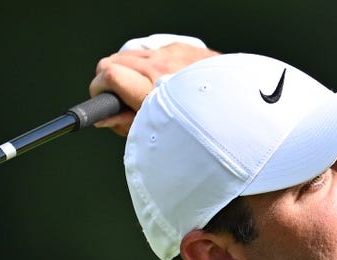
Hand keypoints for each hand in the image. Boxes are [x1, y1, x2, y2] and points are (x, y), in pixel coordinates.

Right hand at [89, 34, 217, 135]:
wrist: (238, 116)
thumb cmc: (198, 132)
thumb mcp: (155, 136)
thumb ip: (124, 123)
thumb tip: (101, 118)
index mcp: (150, 91)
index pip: (107, 74)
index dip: (98, 88)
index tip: (101, 100)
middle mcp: (160, 67)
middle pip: (114, 61)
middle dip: (110, 79)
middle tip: (121, 99)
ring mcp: (173, 54)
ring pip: (132, 53)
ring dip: (130, 69)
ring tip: (143, 91)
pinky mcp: (185, 48)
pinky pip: (156, 50)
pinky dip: (152, 64)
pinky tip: (164, 81)